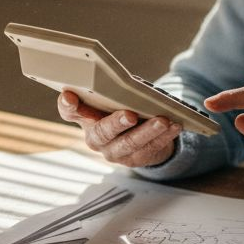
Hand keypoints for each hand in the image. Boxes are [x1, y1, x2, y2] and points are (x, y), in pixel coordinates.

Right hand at [56, 91, 181, 167]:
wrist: (138, 135)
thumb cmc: (121, 107)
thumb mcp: (112, 98)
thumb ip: (110, 91)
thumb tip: (125, 84)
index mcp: (84, 117)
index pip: (68, 111)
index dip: (67, 104)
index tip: (69, 95)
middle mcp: (95, 138)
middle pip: (102, 132)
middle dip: (116, 123)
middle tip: (130, 115)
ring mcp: (113, 152)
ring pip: (129, 143)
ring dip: (148, 131)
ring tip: (163, 120)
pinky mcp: (134, 160)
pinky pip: (149, 149)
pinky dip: (164, 136)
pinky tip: (175, 126)